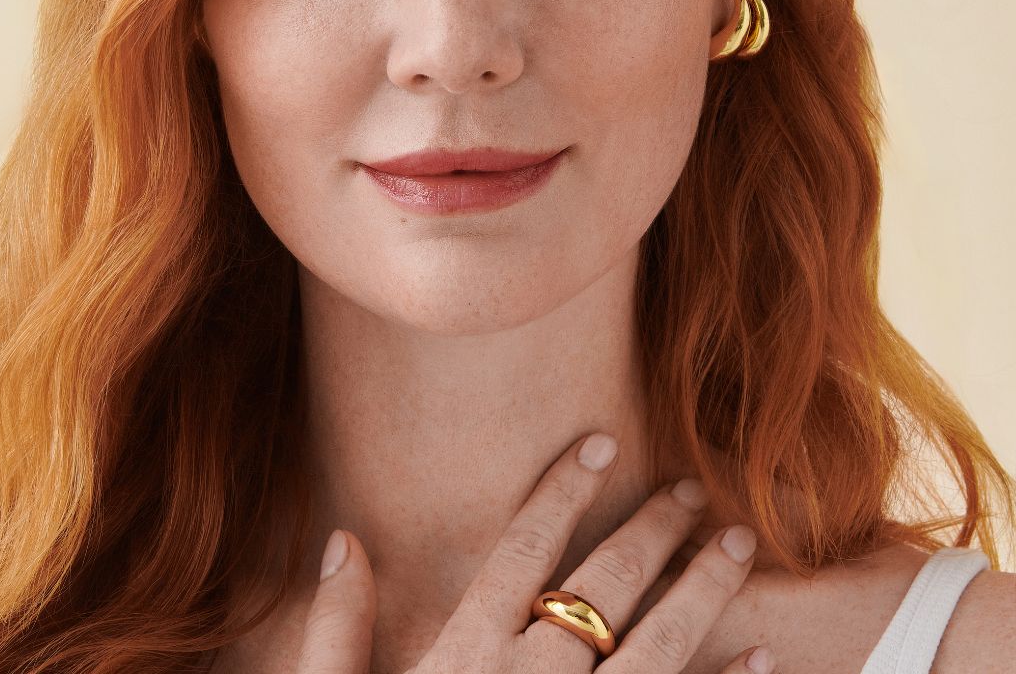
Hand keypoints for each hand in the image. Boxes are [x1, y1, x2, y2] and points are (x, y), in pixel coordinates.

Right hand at [295, 432, 775, 672]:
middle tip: (689, 489)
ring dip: (703, 590)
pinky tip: (761, 655)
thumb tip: (342, 540)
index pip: (522, 551)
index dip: (563, 491)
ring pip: (658, 647)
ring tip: (739, 545)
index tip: (600, 445)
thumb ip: (335, 630)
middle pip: (603, 587)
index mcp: (463, 659)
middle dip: (652, 529)